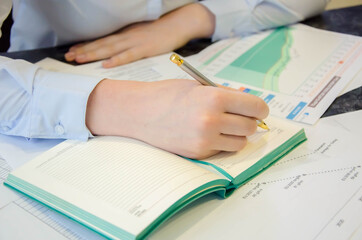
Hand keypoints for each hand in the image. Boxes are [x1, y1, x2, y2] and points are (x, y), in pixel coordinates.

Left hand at [65, 3, 214, 67]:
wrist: (177, 24)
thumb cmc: (160, 31)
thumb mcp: (140, 35)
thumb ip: (128, 42)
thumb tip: (116, 51)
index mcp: (125, 34)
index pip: (102, 40)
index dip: (86, 45)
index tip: (72, 50)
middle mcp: (126, 36)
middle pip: (101, 44)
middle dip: (84, 50)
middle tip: (68, 56)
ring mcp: (135, 42)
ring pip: (110, 49)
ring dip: (93, 54)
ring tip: (79, 58)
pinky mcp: (145, 49)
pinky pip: (129, 55)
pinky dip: (117, 60)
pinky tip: (106, 64)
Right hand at [85, 79, 268, 158]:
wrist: (139, 112)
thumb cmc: (168, 94)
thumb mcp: (199, 86)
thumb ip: (225, 94)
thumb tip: (248, 102)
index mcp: (215, 98)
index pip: (255, 107)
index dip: (260, 109)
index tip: (258, 110)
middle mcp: (212, 120)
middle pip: (251, 127)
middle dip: (249, 122)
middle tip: (240, 117)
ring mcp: (205, 140)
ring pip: (240, 143)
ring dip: (237, 135)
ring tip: (224, 126)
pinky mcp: (198, 153)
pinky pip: (222, 150)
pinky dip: (221, 143)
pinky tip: (207, 133)